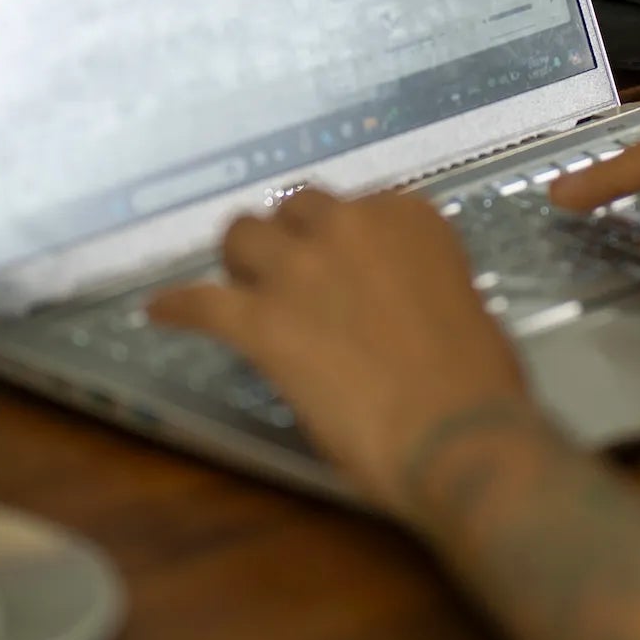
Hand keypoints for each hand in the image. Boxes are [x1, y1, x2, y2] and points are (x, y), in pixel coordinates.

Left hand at [150, 187, 534, 516]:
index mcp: (408, 218)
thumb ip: (421, 287)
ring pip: (242, 234)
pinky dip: (179, 307)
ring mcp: (300, 270)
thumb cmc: (479, 382)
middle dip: (291, 235)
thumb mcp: (463, 308)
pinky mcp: (262, 321)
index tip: (345, 263)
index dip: (345, 239)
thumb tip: (403, 308)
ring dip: (241, 258)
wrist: (456, 432)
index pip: (361, 206)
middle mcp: (350, 226)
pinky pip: (201, 302)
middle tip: (290, 271)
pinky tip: (161, 311)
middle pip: (296, 208)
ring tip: (239, 283)